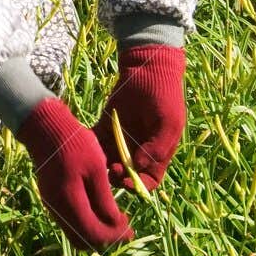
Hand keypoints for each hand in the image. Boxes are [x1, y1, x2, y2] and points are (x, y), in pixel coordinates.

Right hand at [14, 97, 133, 249]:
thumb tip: (116, 225)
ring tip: (115, 219)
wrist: (46, 130)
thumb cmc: (75, 145)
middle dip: (106, 238)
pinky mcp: (51, 200)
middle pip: (83, 241)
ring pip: (76, 233)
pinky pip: (70, 222)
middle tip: (124, 228)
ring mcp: (52, 206)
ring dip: (96, 231)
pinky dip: (86, 222)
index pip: (94, 234)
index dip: (114, 236)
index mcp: (69, 203)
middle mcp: (58, 210)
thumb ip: (105, 200)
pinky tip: (99, 209)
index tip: (130, 230)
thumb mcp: (96, 170)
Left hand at [95, 44, 186, 191]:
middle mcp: (138, 150)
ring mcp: (120, 139)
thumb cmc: (165, 96)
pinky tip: (86, 146)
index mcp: (157, 153)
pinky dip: (89, 147)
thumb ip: (157, 147)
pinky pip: (95, 142)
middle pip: (125, 174)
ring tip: (99, 160)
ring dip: (102, 165)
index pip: (149, 180)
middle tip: (111, 169)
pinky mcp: (105, 126)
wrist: (148, 68)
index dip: (139, 186)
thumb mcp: (169, 123)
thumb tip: (138, 167)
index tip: (128, 182)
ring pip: (108, 161)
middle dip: (117, 177)